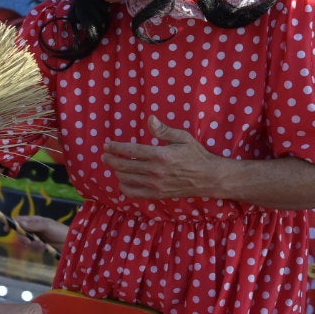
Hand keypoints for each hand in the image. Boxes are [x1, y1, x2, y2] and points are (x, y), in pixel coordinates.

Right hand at [13, 215, 68, 251]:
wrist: (71, 243)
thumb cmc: (60, 231)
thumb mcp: (47, 226)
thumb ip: (34, 225)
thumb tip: (21, 224)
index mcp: (34, 220)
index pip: (19, 220)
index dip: (12, 224)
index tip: (6, 229)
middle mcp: (33, 229)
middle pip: (20, 234)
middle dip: (24, 239)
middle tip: (30, 242)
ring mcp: (36, 238)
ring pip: (26, 243)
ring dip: (32, 245)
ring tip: (42, 246)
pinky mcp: (39, 246)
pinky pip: (32, 249)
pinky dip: (37, 249)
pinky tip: (44, 248)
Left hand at [103, 117, 226, 199]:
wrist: (209, 178)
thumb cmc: (196, 155)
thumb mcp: (183, 137)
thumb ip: (164, 130)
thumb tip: (150, 119)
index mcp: (160, 155)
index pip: (130, 151)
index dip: (115, 148)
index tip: (107, 145)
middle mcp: (155, 171)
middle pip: (124, 166)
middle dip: (111, 160)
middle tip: (105, 155)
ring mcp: (155, 185)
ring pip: (126, 179)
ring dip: (117, 171)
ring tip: (114, 165)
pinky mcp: (157, 194)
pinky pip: (133, 193)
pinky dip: (124, 187)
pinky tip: (124, 180)